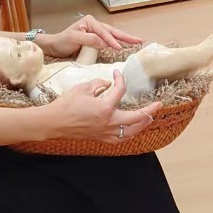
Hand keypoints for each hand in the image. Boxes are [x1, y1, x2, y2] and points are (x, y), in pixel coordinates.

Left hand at [37, 15, 140, 58]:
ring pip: (113, 35)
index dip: (112, 40)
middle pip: (113, 31)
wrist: (54, 46)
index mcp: (90, 22)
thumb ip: (89, 40)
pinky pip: (108, 41)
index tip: (119, 48)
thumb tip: (104, 43)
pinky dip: (118, 43)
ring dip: (124, 39)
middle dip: (126, 36)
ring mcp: (96, 32)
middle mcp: (94, 25)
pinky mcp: (96, 40)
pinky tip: (125, 45)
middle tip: (138, 40)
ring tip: (136, 41)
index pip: (104, 32)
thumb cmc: (62, 41)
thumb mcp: (74, 39)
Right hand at [45, 71, 160, 142]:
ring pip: (131, 131)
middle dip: (150, 110)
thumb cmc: (66, 105)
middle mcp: (109, 122)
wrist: (53, 122)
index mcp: (105, 108)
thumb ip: (98, 84)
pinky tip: (132, 130)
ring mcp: (106, 132)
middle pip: (136, 117)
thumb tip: (108, 84)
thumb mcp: (83, 88)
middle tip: (158, 105)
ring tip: (149, 118)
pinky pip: (120, 138)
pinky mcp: (101, 137)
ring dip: (142, 124)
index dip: (120, 80)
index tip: (117, 74)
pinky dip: (129, 134)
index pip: (120, 91)